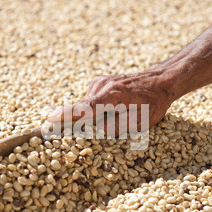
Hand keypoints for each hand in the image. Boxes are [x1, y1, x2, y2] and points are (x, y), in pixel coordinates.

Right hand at [47, 69, 175, 136]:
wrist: (160, 80)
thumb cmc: (153, 103)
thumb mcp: (140, 121)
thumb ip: (117, 127)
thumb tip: (96, 131)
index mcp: (112, 96)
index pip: (86, 108)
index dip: (68, 115)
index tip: (50, 118)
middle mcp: (101, 86)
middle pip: (85, 110)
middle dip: (89, 123)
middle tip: (113, 122)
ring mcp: (98, 82)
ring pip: (88, 106)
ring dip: (97, 115)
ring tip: (120, 112)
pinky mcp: (98, 82)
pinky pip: (91, 101)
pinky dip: (98, 108)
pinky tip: (115, 107)